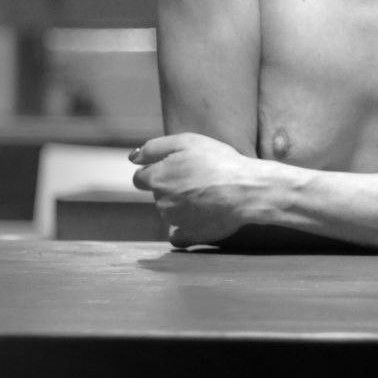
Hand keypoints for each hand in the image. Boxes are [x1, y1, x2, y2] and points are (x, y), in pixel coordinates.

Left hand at [130, 133, 255, 247]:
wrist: (245, 190)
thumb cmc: (218, 161)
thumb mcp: (186, 141)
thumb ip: (154, 148)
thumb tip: (132, 157)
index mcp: (157, 178)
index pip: (140, 178)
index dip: (156, 171)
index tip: (175, 169)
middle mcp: (161, 202)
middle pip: (158, 194)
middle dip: (171, 186)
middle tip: (198, 177)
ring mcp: (175, 220)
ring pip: (170, 211)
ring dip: (181, 204)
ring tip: (207, 194)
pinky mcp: (190, 235)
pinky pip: (179, 234)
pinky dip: (185, 227)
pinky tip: (201, 217)